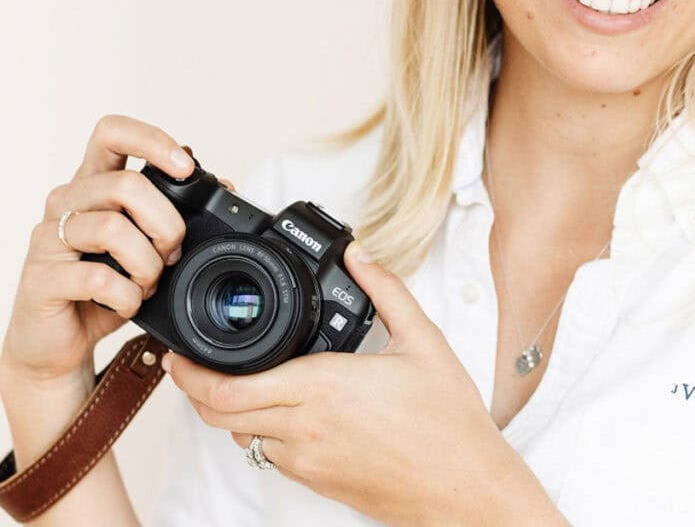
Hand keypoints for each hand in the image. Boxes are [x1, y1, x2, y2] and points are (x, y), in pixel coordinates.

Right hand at [1, 114, 193, 384]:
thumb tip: (226, 184)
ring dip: (147, 264)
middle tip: (171, 253)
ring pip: (112, 228)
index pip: (111, 133)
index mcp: (94, 183)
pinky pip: (97, 278)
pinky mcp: (39, 278)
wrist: (62, 341)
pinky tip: (127, 303)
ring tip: (148, 283)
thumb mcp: (149, 243)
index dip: (151, 140)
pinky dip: (127, 296)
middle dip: (167, 224)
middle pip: (127, 185)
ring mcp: (48, 237)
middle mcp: (67, 201)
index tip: (186, 168)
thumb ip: (177, 211)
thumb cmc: (106, 284)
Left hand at [164, 242, 539, 525]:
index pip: (230, 388)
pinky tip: (278, 406)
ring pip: (239, 436)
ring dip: (224, 409)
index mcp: (324, 386)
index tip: (180, 350)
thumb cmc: (447, 420)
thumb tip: (359, 255)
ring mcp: (306, 461)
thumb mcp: (423, 340)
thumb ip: (386, 289)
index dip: (192, 372)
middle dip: (193, 388)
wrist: (463, 489)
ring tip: (229, 378)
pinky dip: (257, 429)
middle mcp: (305, 428)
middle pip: (219, 414)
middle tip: (186, 361)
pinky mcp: (316, 482)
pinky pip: (268, 454)